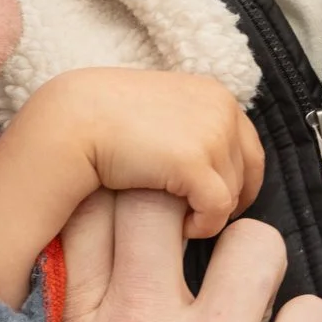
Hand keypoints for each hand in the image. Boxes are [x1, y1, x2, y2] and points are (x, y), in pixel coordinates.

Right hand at [0, 69, 262, 307]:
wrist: (71, 122)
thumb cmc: (104, 121)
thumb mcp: (159, 112)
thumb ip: (190, 126)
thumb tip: (212, 163)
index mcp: (215, 95)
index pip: (249, 148)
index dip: (236, 181)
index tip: (214, 202)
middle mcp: (221, 109)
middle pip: (247, 173)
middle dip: (223, 198)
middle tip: (192, 213)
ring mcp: (212, 134)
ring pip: (233, 195)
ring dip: (208, 212)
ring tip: (175, 214)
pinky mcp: (195, 162)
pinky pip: (217, 211)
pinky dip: (202, 226)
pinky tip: (178, 226)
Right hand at [0, 189, 321, 321]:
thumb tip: (3, 314)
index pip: (87, 206)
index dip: (117, 193)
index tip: (136, 216)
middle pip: (165, 196)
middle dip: (189, 208)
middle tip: (203, 243)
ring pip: (257, 242)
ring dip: (261, 272)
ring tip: (255, 309)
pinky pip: (313, 316)